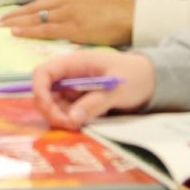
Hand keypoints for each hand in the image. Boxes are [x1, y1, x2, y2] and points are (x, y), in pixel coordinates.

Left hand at [0, 0, 135, 46]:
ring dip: (17, 22)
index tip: (11, 15)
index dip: (24, 9)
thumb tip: (58, 20)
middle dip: (15, 15)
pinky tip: (16, 32)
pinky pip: (46, 29)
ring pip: (36, 17)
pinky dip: (29, 30)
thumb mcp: (90, 3)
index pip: (41, 1)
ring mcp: (69, 12)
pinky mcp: (74, 26)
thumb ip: (73, 9)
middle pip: (34, 7)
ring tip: (2, 27)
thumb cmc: (115, 14)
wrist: (132, 17)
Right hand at [30, 49, 155, 130]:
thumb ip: (95, 102)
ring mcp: (73, 90)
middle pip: (45, 93)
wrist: (151, 81)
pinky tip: (82, 125)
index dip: (38, 90)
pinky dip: (70, 121)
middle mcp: (69, 76)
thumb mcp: (117, 88)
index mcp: (74, 63)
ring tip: (78, 126)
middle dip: (51, 110)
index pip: (43, 73)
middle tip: (68, 125)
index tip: (48, 109)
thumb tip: (72, 119)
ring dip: (60, 118)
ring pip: (54, 106)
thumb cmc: (135, 76)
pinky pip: (67, 113)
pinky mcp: (80, 103)